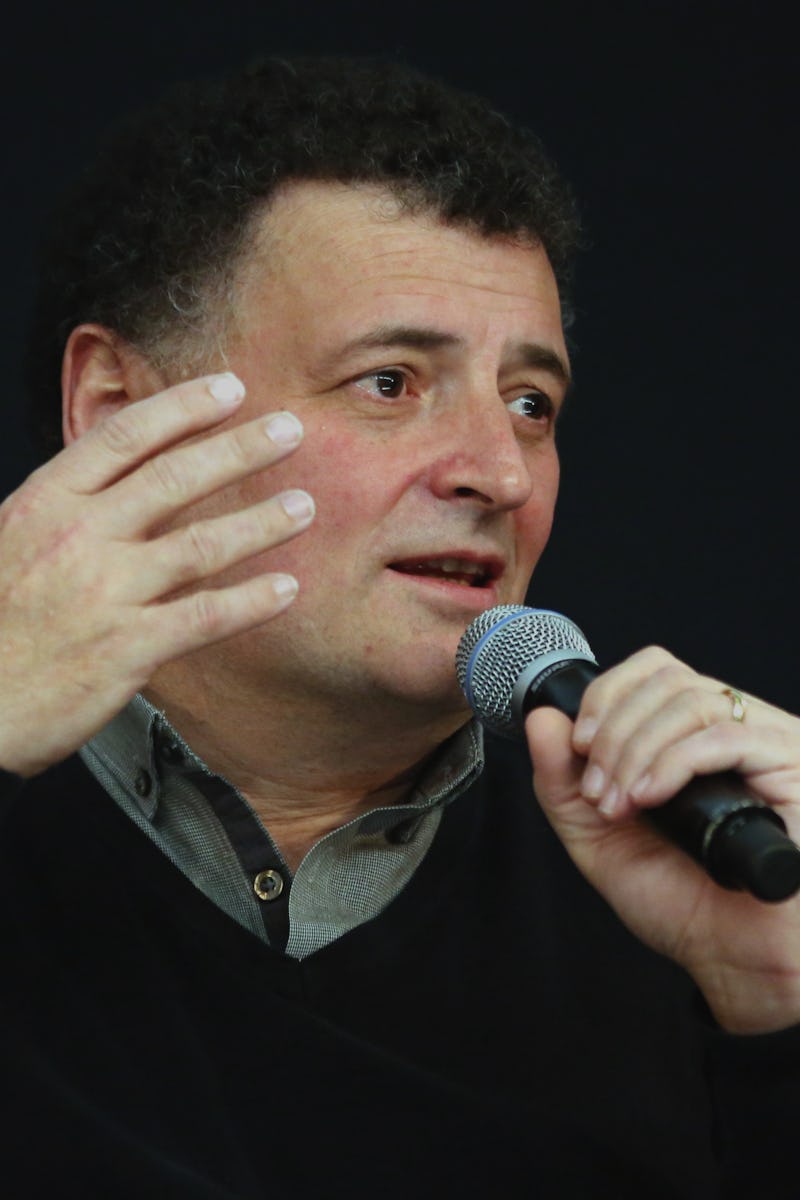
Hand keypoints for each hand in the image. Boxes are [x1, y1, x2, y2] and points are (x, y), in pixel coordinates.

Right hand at [0, 373, 313, 777]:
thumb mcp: (13, 538)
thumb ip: (71, 503)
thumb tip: (126, 467)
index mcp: (47, 502)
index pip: (125, 437)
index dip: (184, 408)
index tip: (230, 390)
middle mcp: (78, 538)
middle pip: (173, 478)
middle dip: (239, 450)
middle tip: (290, 431)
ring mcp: (104, 593)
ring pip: (198, 544)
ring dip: (260, 522)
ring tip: (303, 507)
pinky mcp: (126, 649)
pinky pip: (204, 617)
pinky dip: (251, 601)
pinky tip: (286, 588)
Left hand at [526, 646, 799, 1032]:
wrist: (734, 962)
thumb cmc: (682, 902)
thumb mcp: (599, 837)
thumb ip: (563, 781)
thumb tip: (542, 718)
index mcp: (696, 733)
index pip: (654, 669)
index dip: (608, 696)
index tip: (579, 746)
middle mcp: (737, 728)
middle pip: (667, 679)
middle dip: (614, 732)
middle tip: (598, 790)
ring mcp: (769, 743)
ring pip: (691, 701)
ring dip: (636, 751)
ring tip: (620, 805)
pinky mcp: (791, 767)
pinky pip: (726, 738)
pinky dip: (673, 762)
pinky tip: (648, 798)